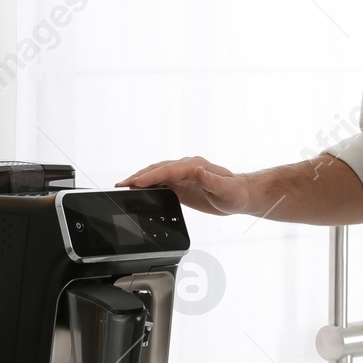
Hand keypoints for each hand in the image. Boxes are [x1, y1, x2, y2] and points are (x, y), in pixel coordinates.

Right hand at [116, 157, 253, 216]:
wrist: (241, 195)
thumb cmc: (236, 193)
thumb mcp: (226, 190)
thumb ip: (212, 180)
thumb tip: (198, 170)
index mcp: (196, 166)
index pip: (169, 170)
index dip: (152, 176)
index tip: (137, 182)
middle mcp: (187, 167)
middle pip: (159, 170)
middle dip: (139, 176)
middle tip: (121, 185)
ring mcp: (183, 175)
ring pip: (157, 174)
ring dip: (140, 178)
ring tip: (123, 185)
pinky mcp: (182, 184)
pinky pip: (161, 182)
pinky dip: (148, 184)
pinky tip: (138, 189)